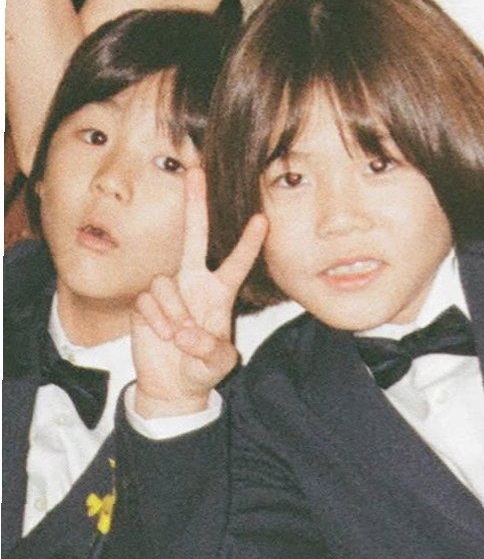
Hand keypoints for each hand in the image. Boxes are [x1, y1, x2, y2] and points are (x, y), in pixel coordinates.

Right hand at [131, 168, 265, 416]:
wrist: (171, 386)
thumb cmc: (201, 369)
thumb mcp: (217, 364)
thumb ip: (207, 349)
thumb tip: (186, 333)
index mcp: (220, 291)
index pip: (237, 262)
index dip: (249, 243)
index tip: (263, 220)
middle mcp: (194, 281)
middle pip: (195, 236)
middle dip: (195, 203)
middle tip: (197, 171)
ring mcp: (169, 289)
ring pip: (166, 283)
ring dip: (172, 312)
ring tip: (177, 335)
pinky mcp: (144, 302)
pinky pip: (148, 301)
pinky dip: (155, 320)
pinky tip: (160, 334)